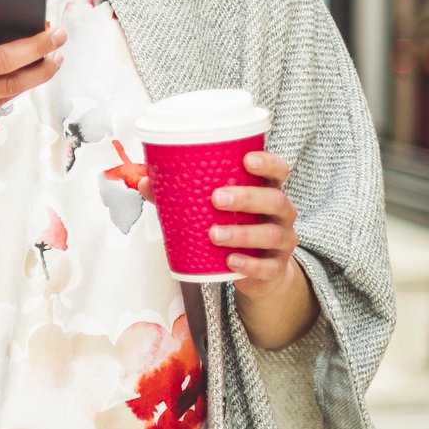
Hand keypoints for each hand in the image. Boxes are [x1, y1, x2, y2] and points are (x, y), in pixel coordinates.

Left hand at [135, 149, 303, 299]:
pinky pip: (268, 267)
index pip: (278, 170)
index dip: (267, 163)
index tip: (247, 160)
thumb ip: (180, 194)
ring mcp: (282, 240)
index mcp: (266, 190)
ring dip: (242, 233)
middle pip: (275, 200)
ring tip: (214, 234)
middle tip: (217, 199)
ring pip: (271, 234)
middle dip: (247, 197)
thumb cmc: (235, 225)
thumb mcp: (213, 208)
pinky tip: (231, 262)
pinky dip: (250, 264)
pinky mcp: (276, 267)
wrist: (259, 269)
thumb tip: (146, 181)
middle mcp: (280, 213)